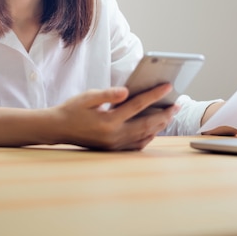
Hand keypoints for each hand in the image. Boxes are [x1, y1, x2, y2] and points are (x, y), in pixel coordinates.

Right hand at [51, 84, 177, 150]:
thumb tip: (126, 91)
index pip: (137, 105)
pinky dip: (149, 136)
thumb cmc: (72, 109)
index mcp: (108, 121)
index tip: (168, 86)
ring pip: (145, 136)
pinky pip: (137, 145)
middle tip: (178, 104)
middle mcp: (114, 135)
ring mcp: (115, 145)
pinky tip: (155, 128)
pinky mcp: (114, 149)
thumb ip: (107, 94)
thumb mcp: (87, 97)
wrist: (58, 129)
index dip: (154, 95)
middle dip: (165, 113)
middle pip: (147, 124)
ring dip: (160, 125)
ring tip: (171, 114)